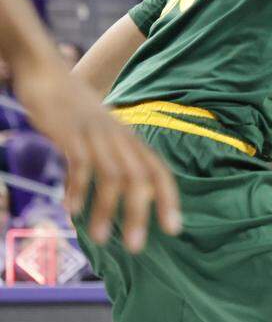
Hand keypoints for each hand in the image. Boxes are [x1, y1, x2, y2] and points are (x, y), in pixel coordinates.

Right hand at [13, 60, 180, 251]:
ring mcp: (95, 133)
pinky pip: (79, 163)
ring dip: (107, 209)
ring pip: (111, 175)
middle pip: (139, 178)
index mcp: (131, 140)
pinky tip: (72, 209)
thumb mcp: (104, 133)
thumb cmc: (77, 110)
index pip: (160, 171)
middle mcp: (119, 137)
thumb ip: (116, 158)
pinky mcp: (70, 131)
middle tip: (137, 247)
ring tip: (101, 238)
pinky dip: (77, 188)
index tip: (174, 228)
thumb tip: (125, 194)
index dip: (169, 199)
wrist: (47, 74)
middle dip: (140, 214)